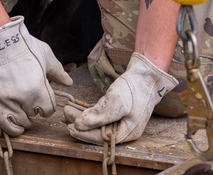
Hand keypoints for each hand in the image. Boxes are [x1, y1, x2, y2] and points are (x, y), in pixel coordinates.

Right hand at [0, 16, 72, 135]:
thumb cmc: (23, 45)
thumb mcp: (46, 55)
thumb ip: (57, 71)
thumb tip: (69, 82)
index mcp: (37, 87)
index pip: (48, 109)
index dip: (48, 105)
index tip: (45, 101)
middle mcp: (22, 98)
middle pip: (34, 114)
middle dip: (35, 109)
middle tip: (33, 101)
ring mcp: (6, 100)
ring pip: (21, 121)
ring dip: (25, 119)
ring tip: (25, 112)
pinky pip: (4, 123)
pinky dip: (12, 129)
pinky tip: (18, 128)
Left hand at [63, 52, 177, 143]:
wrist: (147, 74)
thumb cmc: (134, 88)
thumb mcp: (115, 102)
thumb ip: (97, 116)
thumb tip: (78, 125)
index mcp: (127, 133)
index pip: (101, 138)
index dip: (84, 134)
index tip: (70, 128)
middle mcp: (124, 130)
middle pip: (98, 131)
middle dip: (81, 125)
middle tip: (65, 117)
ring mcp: (122, 120)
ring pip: (98, 123)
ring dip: (83, 117)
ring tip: (68, 110)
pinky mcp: (119, 111)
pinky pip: (102, 115)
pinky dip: (90, 112)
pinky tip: (80, 108)